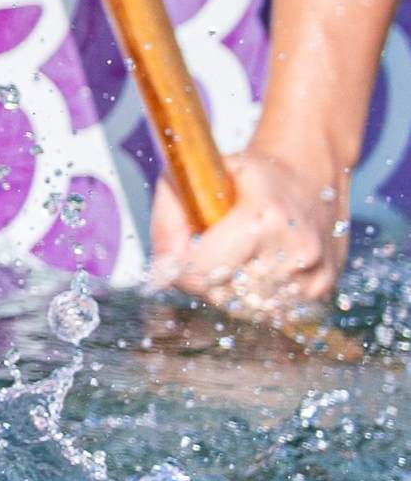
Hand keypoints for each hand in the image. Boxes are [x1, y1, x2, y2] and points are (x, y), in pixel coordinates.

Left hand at [147, 141, 347, 315]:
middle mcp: (293, 252)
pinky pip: (265, 310)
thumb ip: (170, 211)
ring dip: (221, 287)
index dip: (175, 265)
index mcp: (264, 218)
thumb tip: (158, 269)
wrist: (314, 174)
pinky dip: (248, 295)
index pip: (201, 269)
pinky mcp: (321, 291)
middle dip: (196, 276)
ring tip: (228, 255)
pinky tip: (250, 267)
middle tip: (199, 249)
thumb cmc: (253, 173)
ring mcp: (311, 276)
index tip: (171, 252)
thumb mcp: (204, 171)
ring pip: (239, 306)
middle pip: (217, 292)